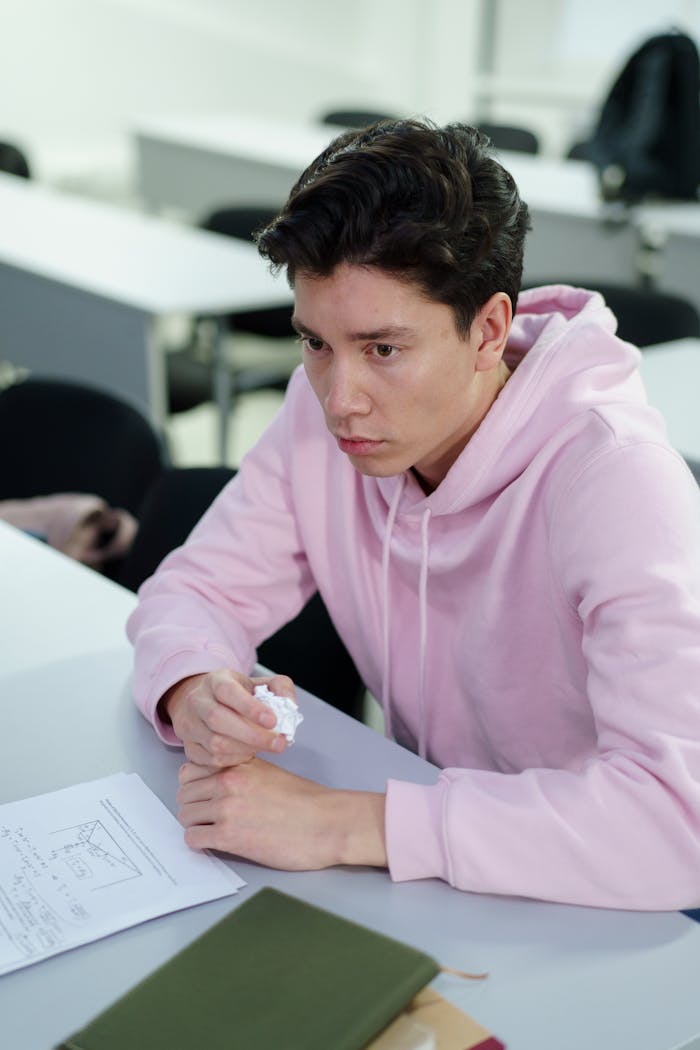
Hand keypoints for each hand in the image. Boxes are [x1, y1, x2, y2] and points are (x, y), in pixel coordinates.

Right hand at [160, 669, 294, 766]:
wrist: (206, 704)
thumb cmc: (238, 696)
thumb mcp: (260, 683)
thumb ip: (281, 688)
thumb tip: (290, 705)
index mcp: (215, 680)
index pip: (228, 691)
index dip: (250, 707)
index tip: (273, 721)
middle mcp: (197, 700)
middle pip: (218, 719)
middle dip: (252, 736)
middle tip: (279, 744)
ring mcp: (189, 724)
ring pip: (214, 742)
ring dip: (244, 750)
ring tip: (263, 747)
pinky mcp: (188, 746)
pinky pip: (210, 759)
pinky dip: (233, 760)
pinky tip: (247, 754)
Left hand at [176, 758, 387, 871]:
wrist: (326, 823)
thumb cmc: (305, 801)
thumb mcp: (269, 772)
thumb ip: (241, 771)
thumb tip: (217, 781)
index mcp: (238, 764)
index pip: (190, 769)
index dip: (194, 784)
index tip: (203, 794)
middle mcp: (227, 782)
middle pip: (184, 794)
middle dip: (193, 806)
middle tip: (207, 816)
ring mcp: (226, 809)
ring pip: (186, 817)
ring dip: (196, 825)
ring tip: (213, 831)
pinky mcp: (229, 836)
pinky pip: (193, 839)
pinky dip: (200, 843)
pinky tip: (217, 842)